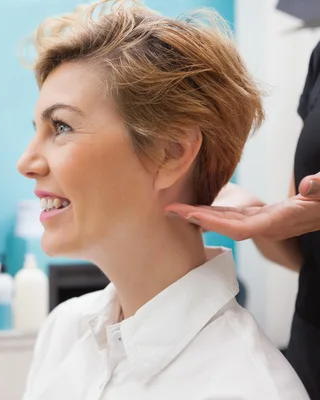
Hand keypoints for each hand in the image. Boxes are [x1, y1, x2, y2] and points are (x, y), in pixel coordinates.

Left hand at [164, 173, 319, 240]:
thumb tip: (308, 185)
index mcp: (279, 221)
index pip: (241, 227)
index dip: (214, 222)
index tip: (191, 214)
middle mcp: (267, 225)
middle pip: (225, 226)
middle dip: (197, 219)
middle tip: (168, 210)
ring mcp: (264, 222)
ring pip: (226, 221)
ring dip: (201, 216)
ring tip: (174, 208)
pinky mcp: (263, 216)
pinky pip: (233, 216)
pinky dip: (214, 212)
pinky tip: (196, 206)